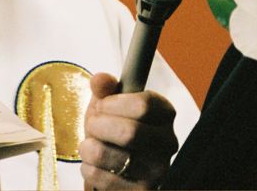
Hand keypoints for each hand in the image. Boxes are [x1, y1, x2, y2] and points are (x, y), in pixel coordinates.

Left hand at [80, 72, 176, 189]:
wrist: (113, 166)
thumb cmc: (112, 130)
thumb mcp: (109, 105)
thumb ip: (105, 89)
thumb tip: (99, 80)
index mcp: (164, 114)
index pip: (144, 105)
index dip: (113, 104)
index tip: (101, 105)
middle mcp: (168, 143)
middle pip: (129, 132)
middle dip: (98, 126)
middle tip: (93, 126)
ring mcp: (157, 171)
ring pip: (111, 156)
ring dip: (89, 148)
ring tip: (91, 146)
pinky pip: (102, 177)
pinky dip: (88, 168)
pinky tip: (94, 164)